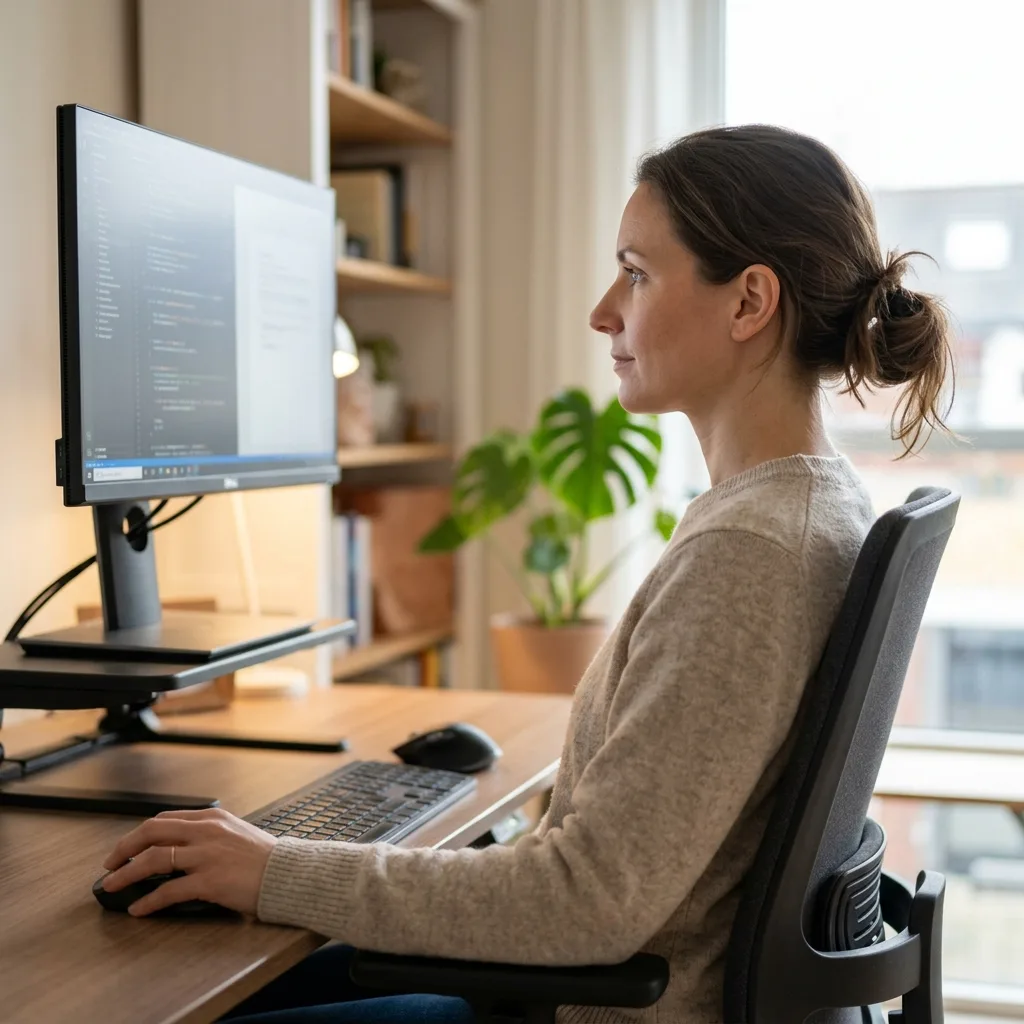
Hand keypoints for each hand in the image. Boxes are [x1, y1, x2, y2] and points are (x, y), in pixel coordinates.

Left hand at [102, 807, 276, 916]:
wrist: (289, 874)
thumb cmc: (264, 859)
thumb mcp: (237, 834)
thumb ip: (210, 836)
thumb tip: (180, 849)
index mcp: (212, 818)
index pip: (164, 820)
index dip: (138, 834)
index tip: (125, 848)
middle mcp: (206, 832)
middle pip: (151, 833)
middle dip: (124, 848)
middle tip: (110, 865)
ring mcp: (206, 855)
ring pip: (153, 859)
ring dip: (126, 874)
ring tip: (112, 886)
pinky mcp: (209, 881)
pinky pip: (168, 890)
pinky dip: (148, 901)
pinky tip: (139, 910)